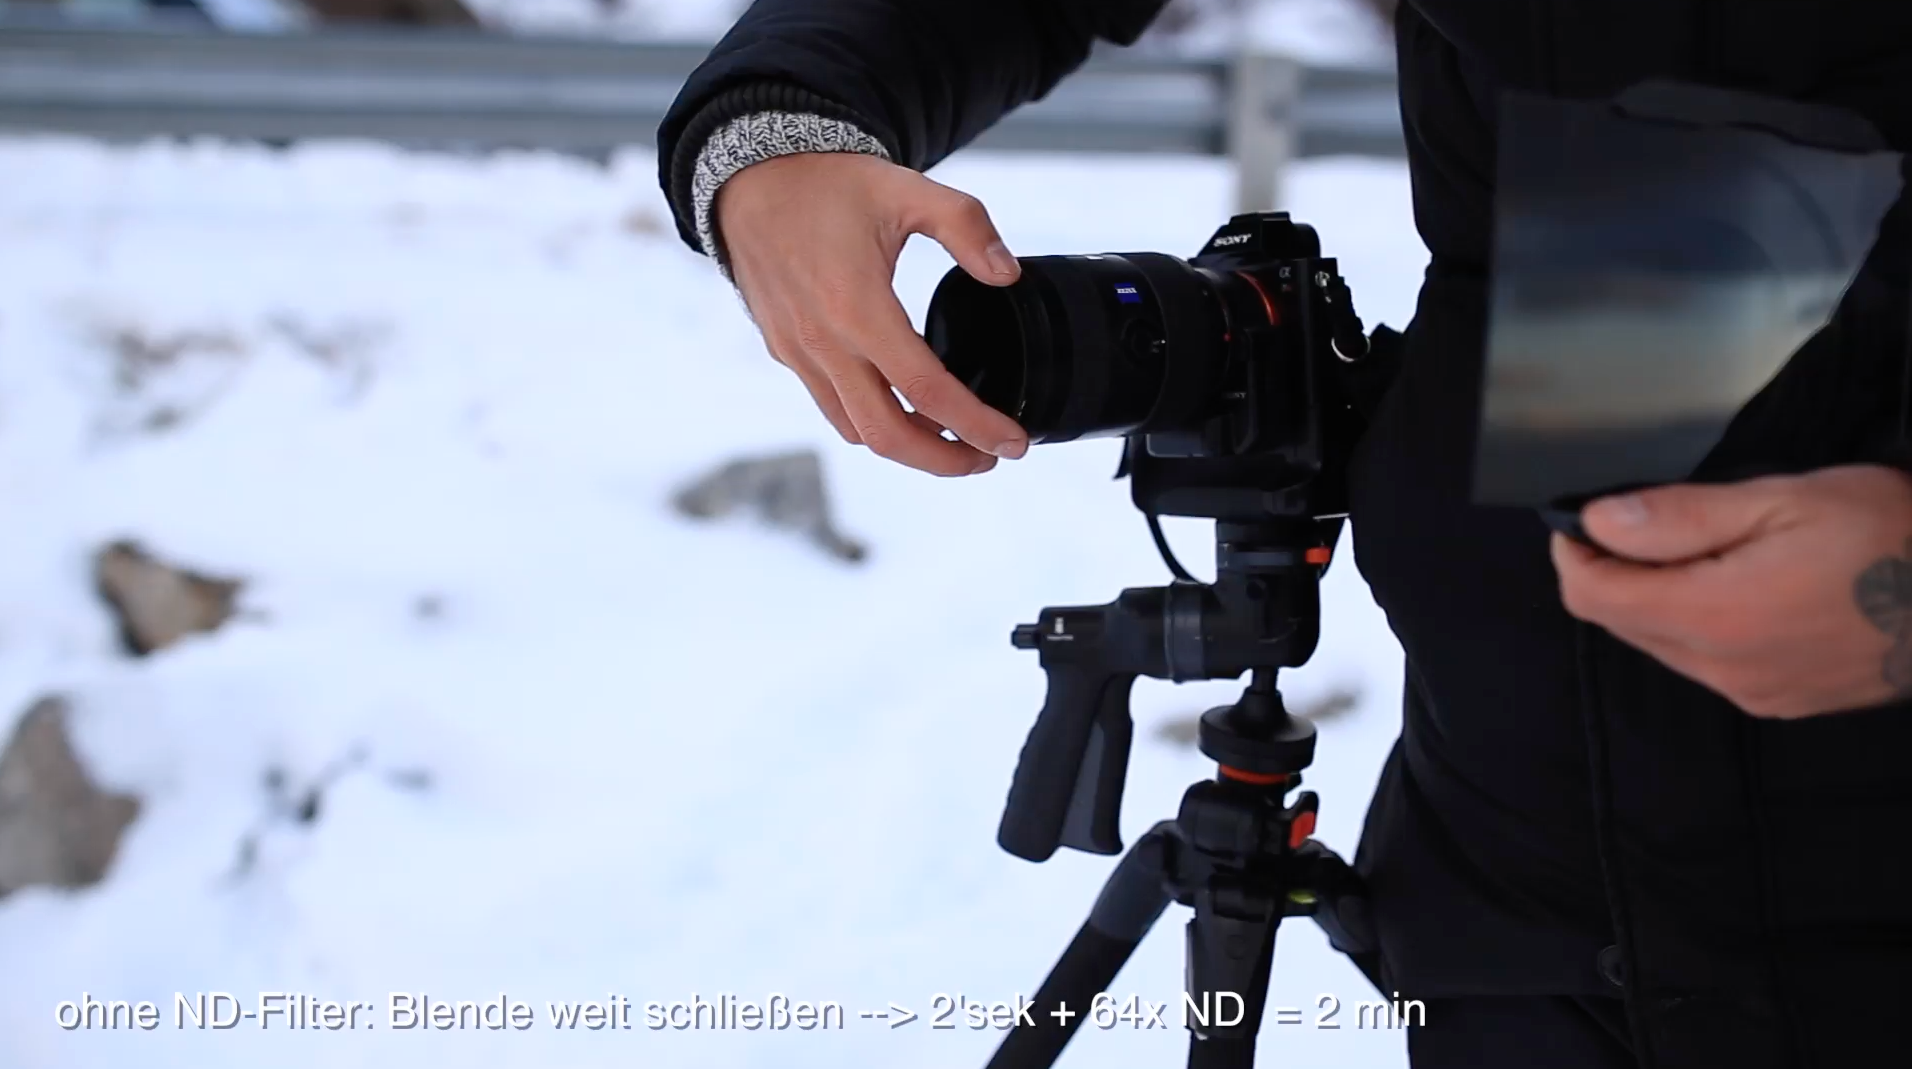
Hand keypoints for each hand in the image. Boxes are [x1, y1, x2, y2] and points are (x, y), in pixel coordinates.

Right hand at [716, 153, 1028, 475]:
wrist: (751, 178)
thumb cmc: (829, 183)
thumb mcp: (908, 188)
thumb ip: (967, 226)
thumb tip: (1007, 274)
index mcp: (857, 306)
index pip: (927, 390)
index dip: (977, 425)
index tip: (1014, 443)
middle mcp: (823, 342)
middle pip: (888, 435)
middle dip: (945, 459)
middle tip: (988, 457)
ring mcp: (800, 353)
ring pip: (857, 430)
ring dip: (909, 448)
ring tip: (953, 440)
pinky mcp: (787, 353)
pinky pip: (833, 408)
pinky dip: (873, 423)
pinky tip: (905, 411)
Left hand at [1551, 464, 1911, 718]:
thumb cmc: (1888, 534)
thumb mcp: (1782, 500)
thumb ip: (1680, 516)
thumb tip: (1599, 521)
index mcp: (1715, 616)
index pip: (1594, 598)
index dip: (1574, 554)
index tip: (1579, 520)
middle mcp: (1723, 669)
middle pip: (1622, 624)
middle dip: (1615, 573)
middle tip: (1641, 524)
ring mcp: (1752, 693)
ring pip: (1662, 645)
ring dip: (1657, 600)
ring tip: (1703, 549)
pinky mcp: (1780, 703)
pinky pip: (1706, 665)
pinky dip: (1698, 625)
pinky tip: (1738, 587)